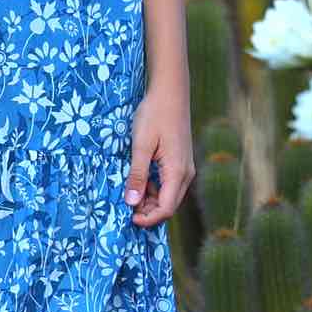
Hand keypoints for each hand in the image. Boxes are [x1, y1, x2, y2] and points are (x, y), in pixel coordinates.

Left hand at [124, 85, 195, 226]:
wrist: (170, 92)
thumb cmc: (154, 115)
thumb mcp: (141, 145)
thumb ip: (137, 175)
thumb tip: (131, 203)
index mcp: (177, 172)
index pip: (166, 208)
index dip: (148, 219)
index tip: (128, 218)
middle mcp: (185, 173)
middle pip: (169, 205)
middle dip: (148, 211)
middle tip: (125, 206)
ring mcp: (185, 167)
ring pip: (169, 195)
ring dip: (150, 200)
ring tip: (130, 192)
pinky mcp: (180, 161)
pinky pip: (169, 184)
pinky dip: (154, 188)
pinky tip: (139, 179)